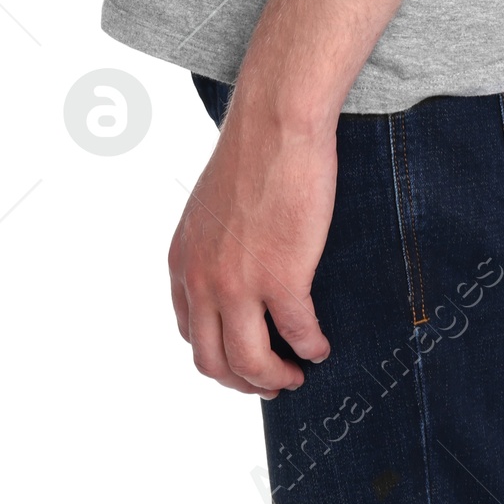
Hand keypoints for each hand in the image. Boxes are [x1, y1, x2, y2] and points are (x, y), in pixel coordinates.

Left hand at [169, 97, 335, 395]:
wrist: (275, 121)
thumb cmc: (252, 153)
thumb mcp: (210, 209)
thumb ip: (212, 248)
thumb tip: (235, 275)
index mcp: (182, 262)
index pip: (191, 333)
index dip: (219, 356)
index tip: (243, 359)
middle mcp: (202, 280)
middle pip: (214, 362)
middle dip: (243, 382)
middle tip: (270, 382)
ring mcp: (240, 284)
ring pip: (250, 363)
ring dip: (275, 378)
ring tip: (296, 375)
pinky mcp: (282, 279)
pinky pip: (298, 334)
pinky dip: (310, 348)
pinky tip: (320, 346)